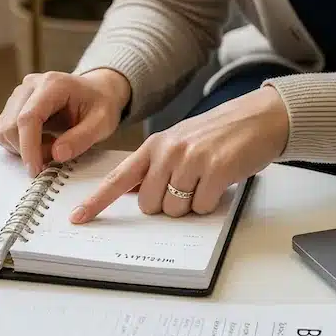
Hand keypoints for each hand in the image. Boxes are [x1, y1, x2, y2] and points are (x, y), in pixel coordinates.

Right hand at [0, 69, 131, 175]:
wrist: (97, 91)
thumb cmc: (101, 104)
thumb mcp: (102, 123)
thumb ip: (82, 138)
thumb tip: (56, 155)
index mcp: (53, 84)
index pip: (28, 117)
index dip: (28, 147)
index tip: (36, 170)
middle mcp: (31, 85)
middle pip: (11, 125)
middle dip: (28, 149)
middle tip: (54, 155)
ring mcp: (20, 93)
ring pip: (4, 129)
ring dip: (23, 147)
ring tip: (51, 145)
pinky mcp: (14, 104)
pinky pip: (5, 130)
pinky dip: (20, 143)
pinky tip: (42, 140)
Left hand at [70, 86, 288, 222]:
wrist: (256, 118)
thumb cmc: (216, 134)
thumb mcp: (177, 142)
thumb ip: (153, 166)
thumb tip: (130, 194)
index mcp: (154, 145)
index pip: (118, 178)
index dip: (97, 201)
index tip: (78, 218)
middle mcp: (168, 151)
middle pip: (149, 204)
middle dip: (167, 204)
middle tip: (187, 185)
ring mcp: (191, 159)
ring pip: (175, 209)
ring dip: (190, 204)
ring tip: (205, 180)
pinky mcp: (216, 169)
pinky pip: (202, 206)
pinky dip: (211, 202)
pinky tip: (220, 181)